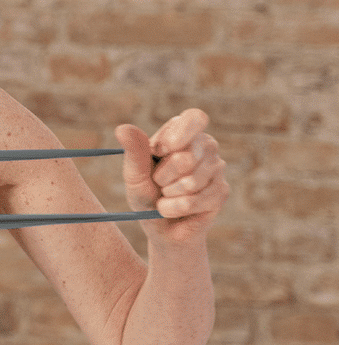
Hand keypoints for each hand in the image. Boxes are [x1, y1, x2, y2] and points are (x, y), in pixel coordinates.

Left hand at [115, 109, 227, 242]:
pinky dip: (176, 208)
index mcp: (182, 132)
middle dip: (163, 177)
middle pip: (186, 157)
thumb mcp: (135, 174)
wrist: (160, 226)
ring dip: (169, 195)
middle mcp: (204, 145)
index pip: (195, 118)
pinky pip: (197, 200)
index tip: (162, 150)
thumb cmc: (146, 194)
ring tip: (166, 196)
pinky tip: (175, 209)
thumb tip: (122, 128)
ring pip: (191, 181)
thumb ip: (134, 152)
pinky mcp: (222, 191)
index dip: (179, 136)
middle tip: (158, 182)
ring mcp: (217, 167)